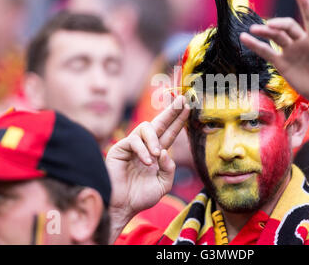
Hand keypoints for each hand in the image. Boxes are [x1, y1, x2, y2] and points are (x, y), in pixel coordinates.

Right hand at [106, 96, 189, 233]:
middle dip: (171, 111)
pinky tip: (146, 162)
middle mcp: (146, 146)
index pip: (170, 132)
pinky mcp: (120, 148)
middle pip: (159, 122)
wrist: (123, 207)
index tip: (188, 107)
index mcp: (157, 153)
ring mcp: (133, 146)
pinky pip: (134, 141)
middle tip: (182, 100)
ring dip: (154, 140)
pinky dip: (143, 151)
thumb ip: (169, 168)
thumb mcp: (163, 184)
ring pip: (146, 128)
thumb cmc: (141, 197)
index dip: (178, 120)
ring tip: (156, 155)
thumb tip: (165, 151)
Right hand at [240, 0, 308, 107]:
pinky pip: (267, 52)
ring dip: (264, 33)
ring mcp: (291, 52)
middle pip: (288, 27)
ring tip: (251, 31)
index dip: (305, 5)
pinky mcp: (282, 63)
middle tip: (268, 27)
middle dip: (278, 24)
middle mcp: (302, 43)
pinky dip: (256, 46)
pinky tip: (244, 40)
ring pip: (275, 37)